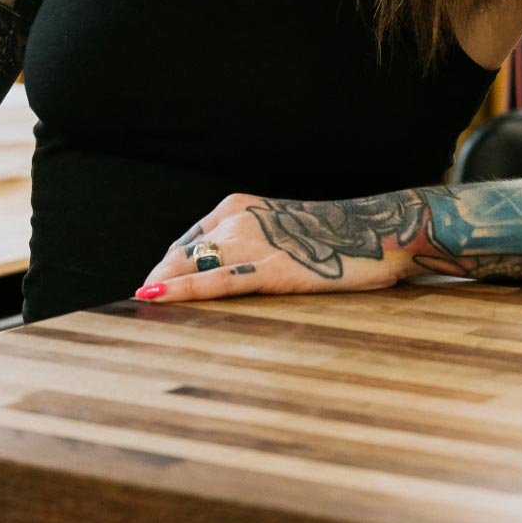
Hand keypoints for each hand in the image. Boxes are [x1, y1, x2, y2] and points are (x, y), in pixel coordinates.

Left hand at [134, 191, 421, 302]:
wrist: (379, 230)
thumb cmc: (333, 238)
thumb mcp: (279, 230)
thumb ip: (246, 245)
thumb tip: (216, 275)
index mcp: (236, 207)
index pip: (185, 243)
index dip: (166, 271)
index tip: (151, 293)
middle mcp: (238, 219)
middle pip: (181, 256)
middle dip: (159, 284)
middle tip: (141, 313)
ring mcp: (254, 243)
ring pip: (191, 267)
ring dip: (163, 290)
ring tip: (141, 315)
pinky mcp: (272, 269)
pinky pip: (218, 282)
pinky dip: (184, 291)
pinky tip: (158, 298)